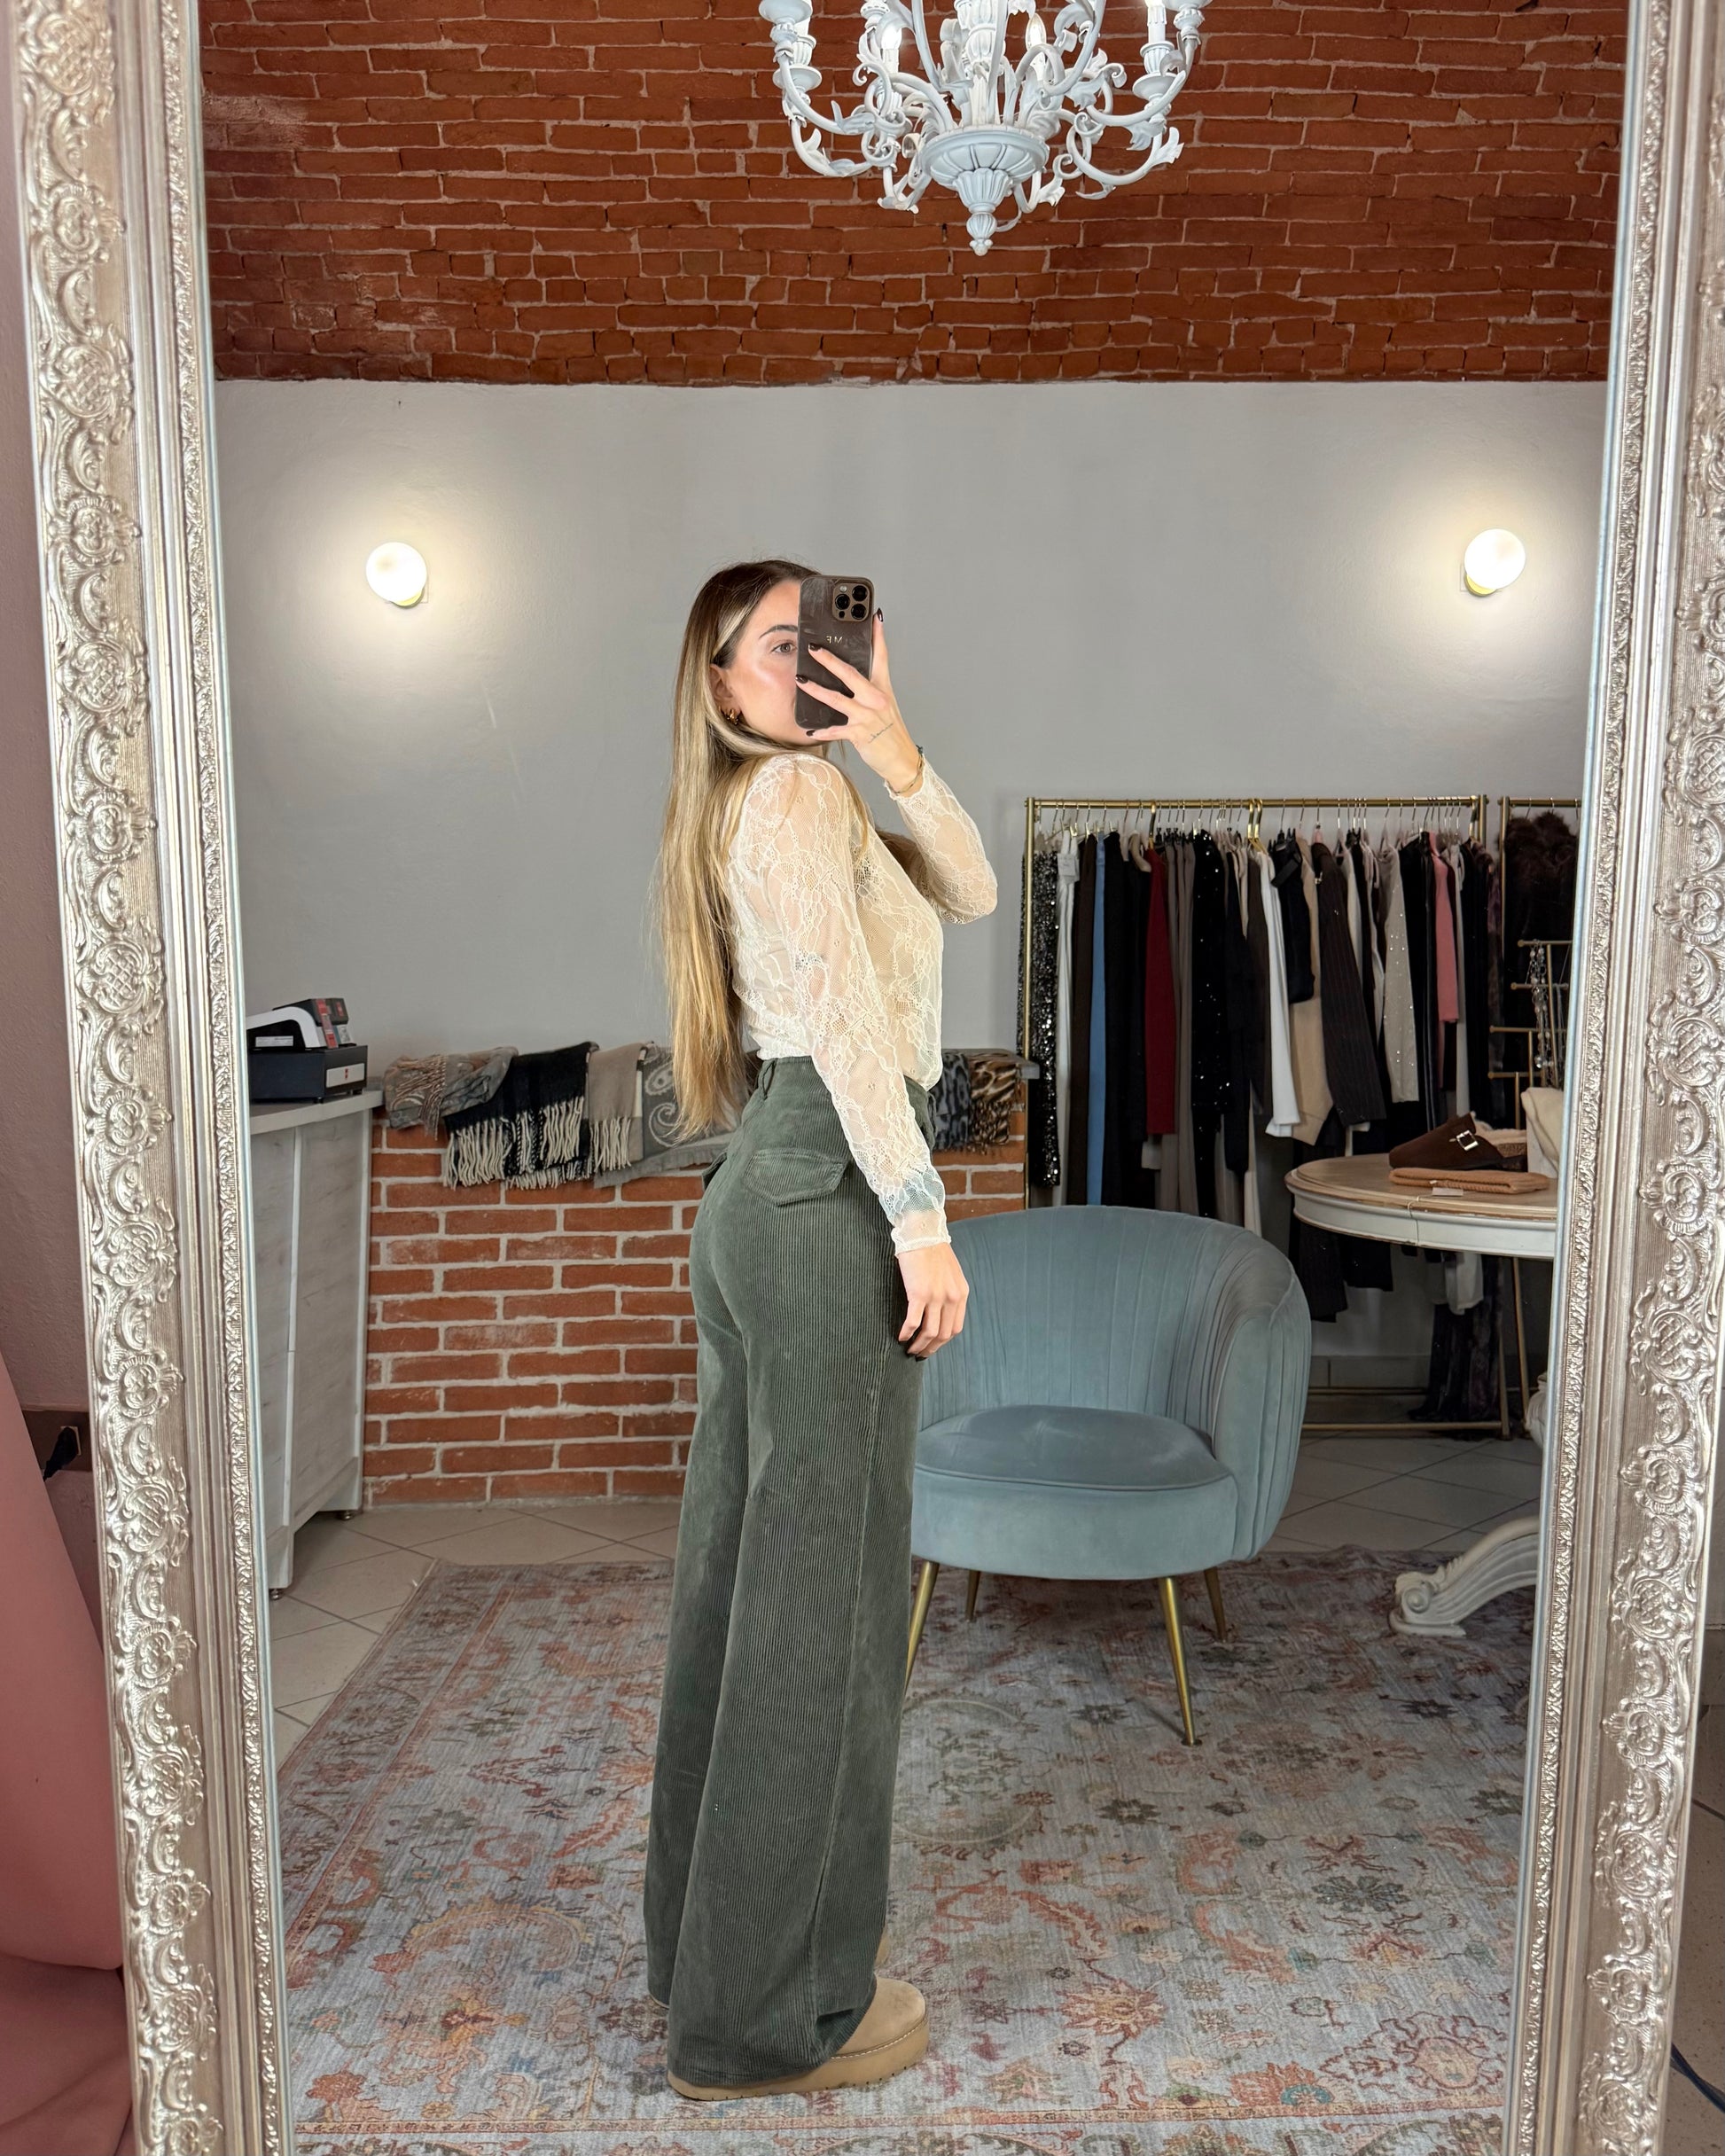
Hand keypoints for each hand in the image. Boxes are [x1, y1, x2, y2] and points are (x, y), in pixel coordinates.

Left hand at [797, 614, 921, 794]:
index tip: (875, 616)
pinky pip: (836, 731)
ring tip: (801, 681)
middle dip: (830, 660)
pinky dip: (823, 732)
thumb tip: (849, 678)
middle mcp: (876, 699)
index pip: (881, 657)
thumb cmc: (891, 733)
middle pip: (850, 674)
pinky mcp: (860, 734)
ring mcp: (868, 716)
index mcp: (882, 689)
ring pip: (837, 699)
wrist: (901, 759)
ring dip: (816, 690)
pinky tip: (811, 731)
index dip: (878, 636)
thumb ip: (869, 691)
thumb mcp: (885, 706)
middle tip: (814, 649)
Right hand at [897, 1240, 968, 1357]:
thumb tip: (940, 1311)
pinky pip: (913, 1322)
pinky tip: (900, 1336)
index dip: (942, 1341)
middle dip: (931, 1348)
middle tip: (919, 1353)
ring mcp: (936, 1297)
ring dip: (919, 1345)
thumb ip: (949, 1292)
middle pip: (943, 1334)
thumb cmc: (932, 1250)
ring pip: (930, 1332)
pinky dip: (906, 1333)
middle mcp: (952, 1297)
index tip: (932, 1346)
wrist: (922, 1233)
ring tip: (909, 1348)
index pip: (955, 1327)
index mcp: (961, 1293)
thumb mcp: (951, 1273)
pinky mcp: (919, 1293)